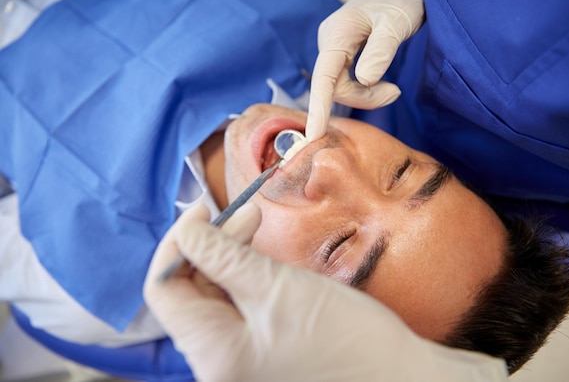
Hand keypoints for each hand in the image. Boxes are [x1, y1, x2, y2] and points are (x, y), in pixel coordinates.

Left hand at [144, 202, 507, 381]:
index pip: (164, 289)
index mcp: (212, 354)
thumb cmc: (346, 338)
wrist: (398, 378)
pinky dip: (246, 277)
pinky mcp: (259, 353)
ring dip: (229, 257)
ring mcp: (238, 361)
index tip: (204, 209)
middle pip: (189, 292)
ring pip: (214, 297)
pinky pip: (237, 309)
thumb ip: (223, 257)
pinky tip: (264, 258)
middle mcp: (216, 364)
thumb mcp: (278, 287)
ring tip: (258, 228)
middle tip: (248, 214)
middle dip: (211, 245)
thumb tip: (188, 230)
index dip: (178, 242)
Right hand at [306, 0, 425, 140]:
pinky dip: (367, 90)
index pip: (323, 77)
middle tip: (395, 93)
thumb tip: (365, 81)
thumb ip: (380, 52)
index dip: (318, 107)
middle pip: (334, 87)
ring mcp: (334, 49)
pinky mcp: (342, 55)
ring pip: (341, 87)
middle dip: (364, 99)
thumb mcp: (396, 23)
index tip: (314, 135)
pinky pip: (347, 82)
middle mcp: (330, 42)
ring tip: (394, 89)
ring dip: (368, 96)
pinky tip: (385, 85)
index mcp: (337, 34)